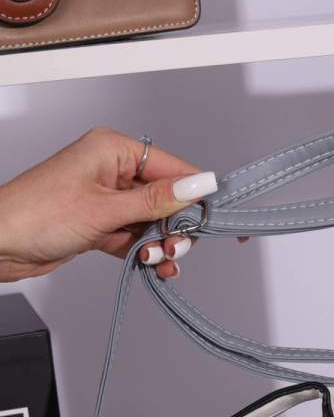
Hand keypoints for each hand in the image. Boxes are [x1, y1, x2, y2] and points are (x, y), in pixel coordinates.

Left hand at [0, 126, 216, 282]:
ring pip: (151, 222)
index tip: (215, 218)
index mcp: (113, 150)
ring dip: (160, 245)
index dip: (196, 193)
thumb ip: (156, 201)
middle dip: (175, 227)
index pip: (171, 167)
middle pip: (165, 198)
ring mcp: (105, 199)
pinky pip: (135, 237)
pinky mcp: (99, 224)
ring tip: (158, 261)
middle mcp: (111, 170)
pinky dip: (144, 253)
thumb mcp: (105, 209)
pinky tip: (151, 266)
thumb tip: (197, 185)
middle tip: (175, 249)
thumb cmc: (37, 215)